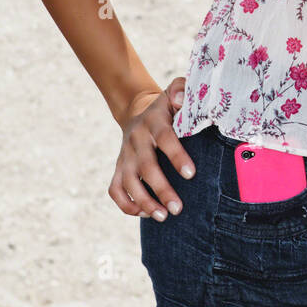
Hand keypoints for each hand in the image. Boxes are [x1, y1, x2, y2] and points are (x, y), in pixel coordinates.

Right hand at [108, 77, 194, 220]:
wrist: (138, 110)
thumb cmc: (167, 106)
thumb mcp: (175, 91)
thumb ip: (183, 89)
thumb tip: (182, 99)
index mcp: (155, 122)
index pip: (165, 138)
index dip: (177, 156)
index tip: (191, 174)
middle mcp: (137, 140)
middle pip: (146, 167)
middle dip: (161, 189)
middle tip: (178, 208)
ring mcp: (125, 155)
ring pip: (128, 182)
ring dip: (144, 202)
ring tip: (162, 217)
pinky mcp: (118, 167)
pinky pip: (115, 189)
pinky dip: (126, 204)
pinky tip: (144, 214)